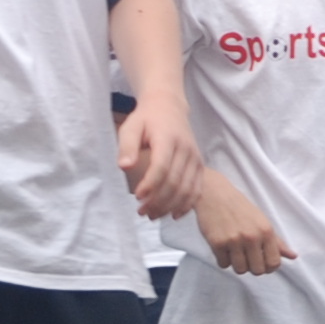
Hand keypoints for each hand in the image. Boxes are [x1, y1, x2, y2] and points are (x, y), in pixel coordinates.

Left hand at [119, 101, 203, 220]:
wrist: (169, 108)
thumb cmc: (146, 120)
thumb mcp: (130, 127)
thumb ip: (127, 147)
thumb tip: (124, 167)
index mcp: (168, 139)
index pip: (162, 166)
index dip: (151, 184)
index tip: (137, 197)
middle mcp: (186, 149)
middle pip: (175, 181)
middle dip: (158, 201)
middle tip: (141, 212)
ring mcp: (195, 158)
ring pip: (187, 188)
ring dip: (170, 206)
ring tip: (152, 216)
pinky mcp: (199, 165)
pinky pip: (197, 188)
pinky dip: (187, 204)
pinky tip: (173, 215)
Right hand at [195, 173, 295, 278]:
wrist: (215, 195)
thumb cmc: (240, 208)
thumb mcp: (263, 221)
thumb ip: (277, 242)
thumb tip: (293, 256)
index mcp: (266, 231)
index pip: (274, 263)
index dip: (269, 268)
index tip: (263, 263)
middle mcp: (252, 237)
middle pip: (257, 270)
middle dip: (253, 267)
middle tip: (247, 258)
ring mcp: (234, 241)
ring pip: (240, 270)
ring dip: (237, 265)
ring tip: (235, 253)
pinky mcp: (217, 243)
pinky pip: (223, 264)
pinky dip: (223, 260)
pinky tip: (224, 249)